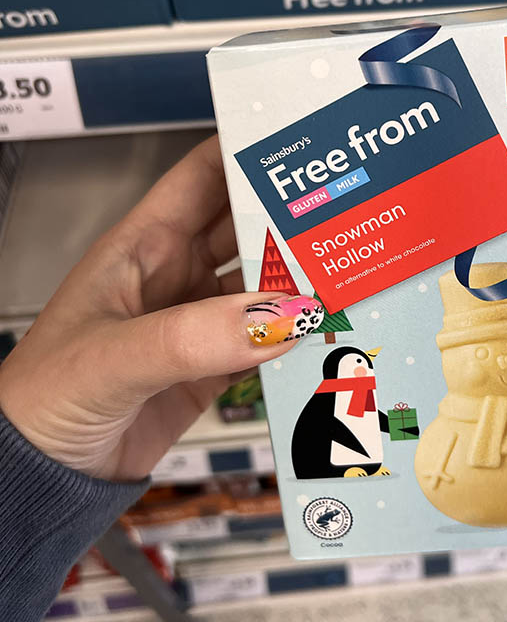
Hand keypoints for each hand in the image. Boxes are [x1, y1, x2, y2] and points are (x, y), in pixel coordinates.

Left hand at [0, 136, 315, 481]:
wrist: (43, 477)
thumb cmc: (43, 399)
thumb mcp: (113, 357)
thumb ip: (192, 336)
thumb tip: (278, 318)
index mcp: (144, 246)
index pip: (204, 175)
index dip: (248, 151)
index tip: (302, 144)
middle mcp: (175, 275)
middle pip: (246, 227)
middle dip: (291, 216)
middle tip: (346, 213)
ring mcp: (197, 321)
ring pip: (263, 286)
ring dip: (299, 282)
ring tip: (347, 274)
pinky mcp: (213, 368)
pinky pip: (266, 343)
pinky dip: (297, 339)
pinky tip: (324, 336)